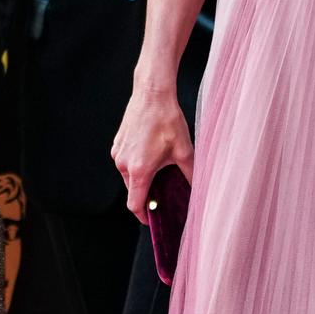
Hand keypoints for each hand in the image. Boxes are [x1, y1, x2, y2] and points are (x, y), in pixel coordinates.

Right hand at [111, 83, 193, 219]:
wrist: (152, 94)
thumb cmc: (167, 120)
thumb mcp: (184, 150)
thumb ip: (190, 174)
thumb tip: (197, 189)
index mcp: (139, 171)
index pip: (134, 204)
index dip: (143, 216)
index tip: (151, 219)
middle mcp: (123, 164)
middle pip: (133, 190)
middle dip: (147, 194)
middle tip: (164, 191)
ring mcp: (118, 153)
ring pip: (129, 176)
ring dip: (142, 178)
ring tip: (160, 168)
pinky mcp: (117, 144)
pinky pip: (125, 162)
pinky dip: (137, 165)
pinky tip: (151, 154)